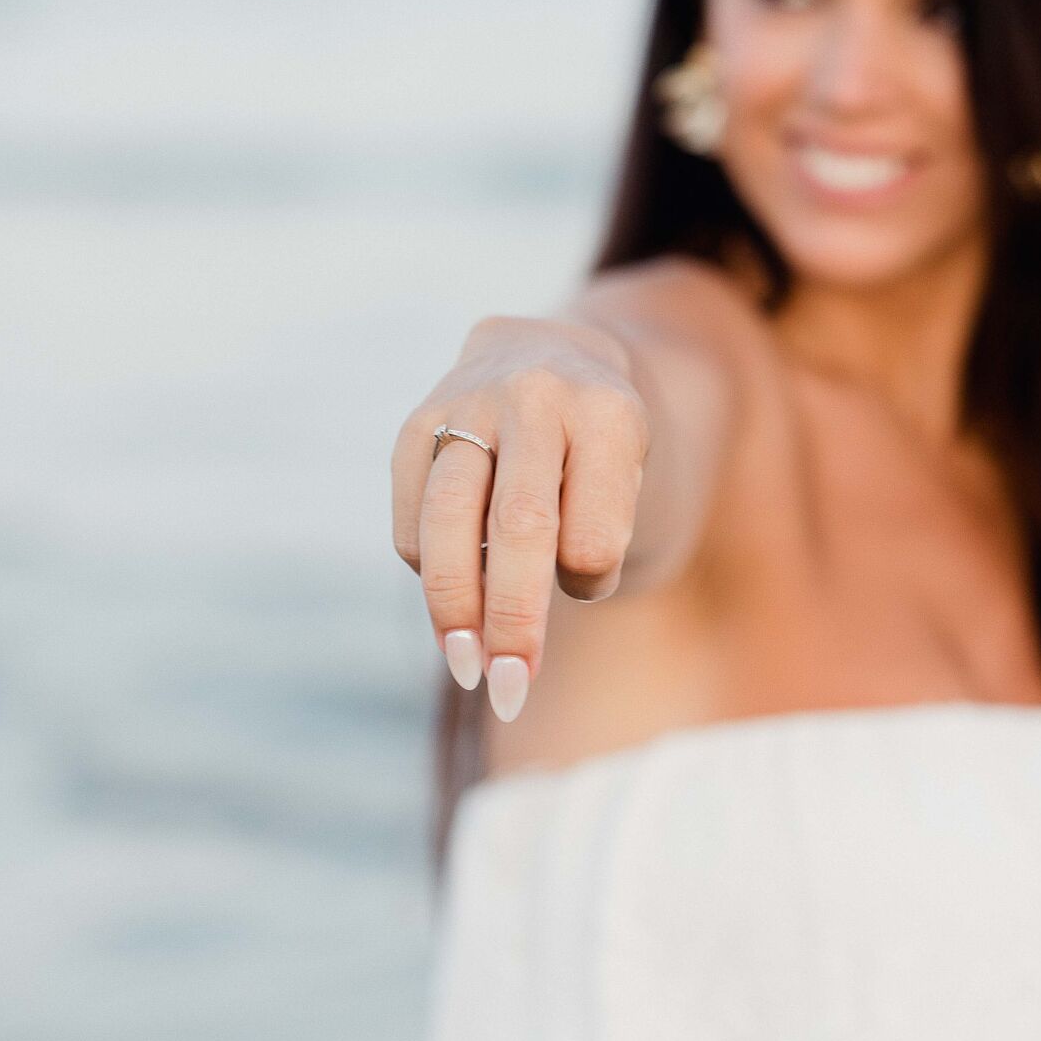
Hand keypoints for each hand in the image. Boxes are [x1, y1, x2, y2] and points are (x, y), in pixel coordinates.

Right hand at [391, 315, 649, 721]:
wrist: (550, 351)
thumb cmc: (599, 448)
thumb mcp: (629, 479)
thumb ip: (591, 542)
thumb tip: (508, 645)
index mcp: (607, 415)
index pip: (594, 529)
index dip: (589, 580)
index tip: (586, 589)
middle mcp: (536, 399)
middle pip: (519, 525)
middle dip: (511, 619)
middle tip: (509, 690)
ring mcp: (469, 404)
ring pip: (448, 517)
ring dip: (452, 605)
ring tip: (465, 668)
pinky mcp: (417, 423)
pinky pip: (411, 515)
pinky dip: (427, 568)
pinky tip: (453, 597)